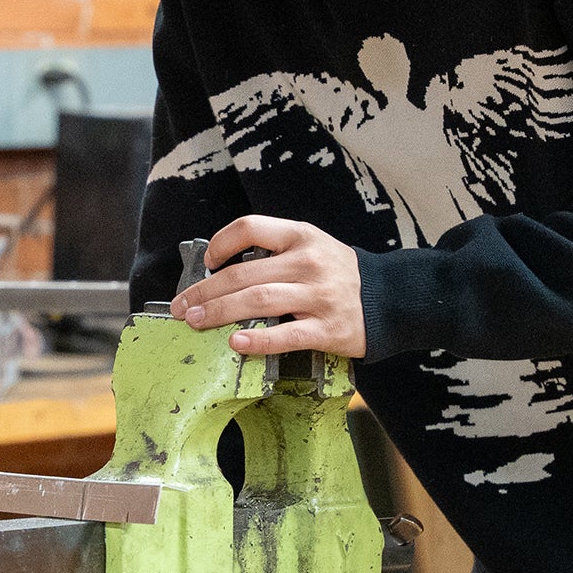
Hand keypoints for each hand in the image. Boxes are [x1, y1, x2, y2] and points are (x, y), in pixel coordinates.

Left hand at [170, 216, 365, 357]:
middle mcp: (308, 262)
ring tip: (196, 321)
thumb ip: (274, 253)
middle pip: (244, 274)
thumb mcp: (311, 247)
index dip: (221, 243)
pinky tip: (236, 344)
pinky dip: (257, 340)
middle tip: (182, 306)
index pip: (251, 228)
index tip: (207, 262)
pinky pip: (285, 335)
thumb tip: (221, 271)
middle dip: (205, 291)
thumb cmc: (338, 274)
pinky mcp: (327, 329)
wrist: (390, 298)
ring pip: (258, 302)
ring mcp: (318, 296)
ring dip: (219, 312)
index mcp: (301, 236)